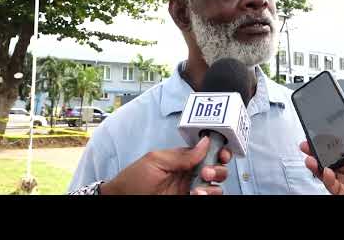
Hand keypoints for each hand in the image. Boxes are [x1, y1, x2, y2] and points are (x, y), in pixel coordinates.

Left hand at [100, 136, 231, 194]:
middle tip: (206, 172)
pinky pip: (207, 197)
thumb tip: (204, 143)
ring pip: (215, 186)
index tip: (222, 153)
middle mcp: (189, 174)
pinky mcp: (188, 199)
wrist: (122, 199)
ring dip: (213, 186)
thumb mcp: (156, 160)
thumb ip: (182, 155)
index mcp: (183, 159)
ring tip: (199, 189)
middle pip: (216, 169)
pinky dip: (207, 195)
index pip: (207, 152)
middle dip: (217, 169)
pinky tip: (197, 194)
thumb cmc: (133, 179)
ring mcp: (190, 189)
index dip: (218, 151)